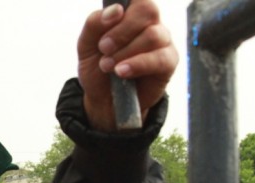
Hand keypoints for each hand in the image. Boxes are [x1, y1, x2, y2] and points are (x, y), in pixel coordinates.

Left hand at [77, 0, 178, 130]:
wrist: (103, 100)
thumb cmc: (97, 67)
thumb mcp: (86, 46)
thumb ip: (94, 24)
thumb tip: (115, 10)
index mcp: (131, 13)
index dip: (124, 5)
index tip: (107, 21)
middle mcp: (150, 23)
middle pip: (148, 10)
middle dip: (121, 31)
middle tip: (103, 48)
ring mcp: (162, 41)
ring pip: (152, 35)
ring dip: (125, 52)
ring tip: (108, 66)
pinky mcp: (168, 62)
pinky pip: (159, 58)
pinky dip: (137, 64)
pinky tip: (121, 72)